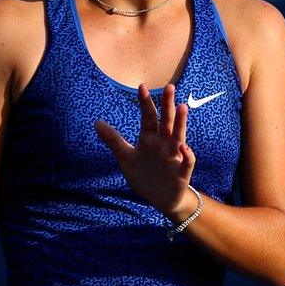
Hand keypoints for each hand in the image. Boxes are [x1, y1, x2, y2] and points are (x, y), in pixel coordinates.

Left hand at [95, 83, 196, 217]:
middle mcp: (164, 144)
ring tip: (182, 107)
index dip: (145, 103)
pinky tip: (184, 148)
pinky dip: (187, 155)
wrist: (160, 199)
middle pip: (166, 121)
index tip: (142, 86)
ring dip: (180, 122)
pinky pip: (187, 162)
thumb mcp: (125, 158)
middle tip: (169, 86)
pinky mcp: (182, 172)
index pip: (148, 117)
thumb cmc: (144, 175)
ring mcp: (174, 156)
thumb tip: (96, 122)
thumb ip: (113, 140)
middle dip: (167, 105)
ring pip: (178, 136)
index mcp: (149, 139)